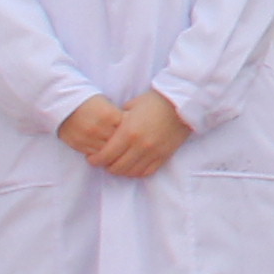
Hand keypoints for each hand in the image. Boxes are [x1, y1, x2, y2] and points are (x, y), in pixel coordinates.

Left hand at [75, 92, 190, 178]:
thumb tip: (106, 130)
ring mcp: (153, 153)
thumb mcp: (131, 106)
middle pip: (116, 167)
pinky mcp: (163, 156)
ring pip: (130, 172)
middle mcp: (140, 145)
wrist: (181, 103)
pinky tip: (131, 167)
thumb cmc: (154, 101)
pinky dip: (136, 172)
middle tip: (103, 162)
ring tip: (116, 165)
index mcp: (128, 132)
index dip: (95, 160)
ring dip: (120, 171)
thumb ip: (117, 121)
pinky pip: (146, 172)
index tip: (92, 158)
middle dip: (106, 166)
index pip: (106, 155)